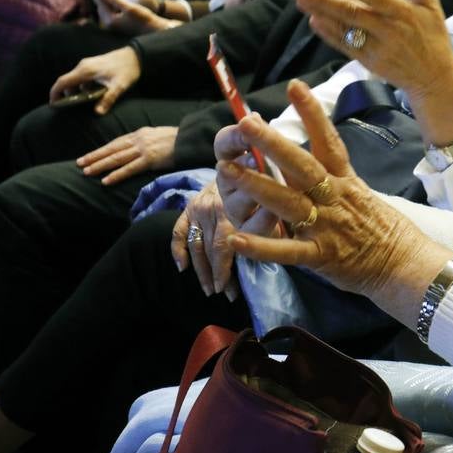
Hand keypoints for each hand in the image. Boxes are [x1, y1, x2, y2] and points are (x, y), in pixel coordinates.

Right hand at [49, 46, 140, 114]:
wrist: (136, 55)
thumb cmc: (128, 69)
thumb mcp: (119, 86)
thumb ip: (108, 99)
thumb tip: (98, 113)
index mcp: (85, 71)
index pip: (62, 82)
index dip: (55, 93)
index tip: (53, 105)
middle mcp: (83, 66)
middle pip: (66, 81)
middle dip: (65, 95)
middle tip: (68, 107)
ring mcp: (88, 64)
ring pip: (75, 80)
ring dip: (75, 91)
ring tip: (82, 103)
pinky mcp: (93, 65)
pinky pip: (82, 77)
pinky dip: (82, 87)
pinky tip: (93, 95)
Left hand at [75, 125, 177, 184]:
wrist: (191, 139)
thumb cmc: (178, 139)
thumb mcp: (158, 135)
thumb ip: (145, 140)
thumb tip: (135, 148)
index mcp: (140, 133)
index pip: (116, 143)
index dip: (101, 150)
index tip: (89, 156)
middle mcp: (138, 140)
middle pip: (112, 149)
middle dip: (95, 157)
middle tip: (80, 164)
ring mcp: (143, 150)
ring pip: (117, 158)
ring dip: (100, 165)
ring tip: (87, 172)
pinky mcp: (150, 159)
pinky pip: (129, 168)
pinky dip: (116, 174)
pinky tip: (106, 180)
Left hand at [94, 0, 175, 34]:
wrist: (153, 29)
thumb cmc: (143, 18)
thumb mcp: (130, 7)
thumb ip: (115, 0)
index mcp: (110, 20)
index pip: (100, 4)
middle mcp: (109, 24)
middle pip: (100, 7)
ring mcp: (112, 26)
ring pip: (104, 10)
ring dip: (103, 1)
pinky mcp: (116, 25)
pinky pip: (108, 13)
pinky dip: (108, 6)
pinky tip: (109, 0)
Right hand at [170, 180, 277, 298]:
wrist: (238, 157)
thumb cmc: (261, 183)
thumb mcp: (268, 200)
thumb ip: (268, 223)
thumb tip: (274, 250)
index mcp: (233, 208)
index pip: (226, 247)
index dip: (227, 271)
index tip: (232, 291)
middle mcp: (213, 209)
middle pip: (212, 250)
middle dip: (218, 275)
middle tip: (226, 295)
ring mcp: (198, 209)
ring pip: (196, 246)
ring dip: (202, 271)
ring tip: (210, 290)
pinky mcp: (189, 208)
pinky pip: (178, 232)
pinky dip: (178, 250)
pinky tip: (182, 268)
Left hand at [224, 82, 451, 324]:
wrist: (406, 265)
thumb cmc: (384, 230)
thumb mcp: (360, 196)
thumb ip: (329, 182)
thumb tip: (295, 166)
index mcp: (346, 182)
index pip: (329, 142)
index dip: (312, 114)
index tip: (296, 86)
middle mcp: (334, 198)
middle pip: (302, 166)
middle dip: (273, 143)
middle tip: (245, 122)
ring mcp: (326, 227)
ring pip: (288, 203)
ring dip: (257, 186)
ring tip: (227, 170)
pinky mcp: (320, 256)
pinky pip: (287, 252)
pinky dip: (261, 247)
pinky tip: (235, 240)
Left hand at [295, 0, 452, 103]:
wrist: (433, 78)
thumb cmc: (433, 38)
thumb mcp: (432, 7)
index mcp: (403, 13)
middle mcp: (388, 30)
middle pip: (353, 14)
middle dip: (325, 1)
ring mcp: (376, 48)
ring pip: (344, 29)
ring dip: (320, 14)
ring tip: (300, 0)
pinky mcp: (368, 61)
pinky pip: (345, 45)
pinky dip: (329, 33)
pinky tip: (314, 20)